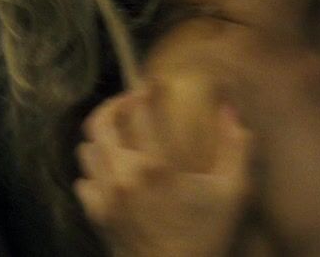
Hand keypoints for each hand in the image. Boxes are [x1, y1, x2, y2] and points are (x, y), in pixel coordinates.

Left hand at [75, 83, 253, 256]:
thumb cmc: (207, 236)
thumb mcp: (233, 192)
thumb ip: (236, 147)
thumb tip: (230, 110)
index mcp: (157, 166)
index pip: (141, 110)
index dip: (147, 90)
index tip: (155, 83)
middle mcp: (123, 176)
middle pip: (99, 122)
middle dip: (114, 104)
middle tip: (131, 101)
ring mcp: (105, 196)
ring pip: (87, 149)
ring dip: (102, 137)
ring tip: (121, 135)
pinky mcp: (96, 215)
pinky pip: (83, 180)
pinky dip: (94, 171)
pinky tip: (112, 172)